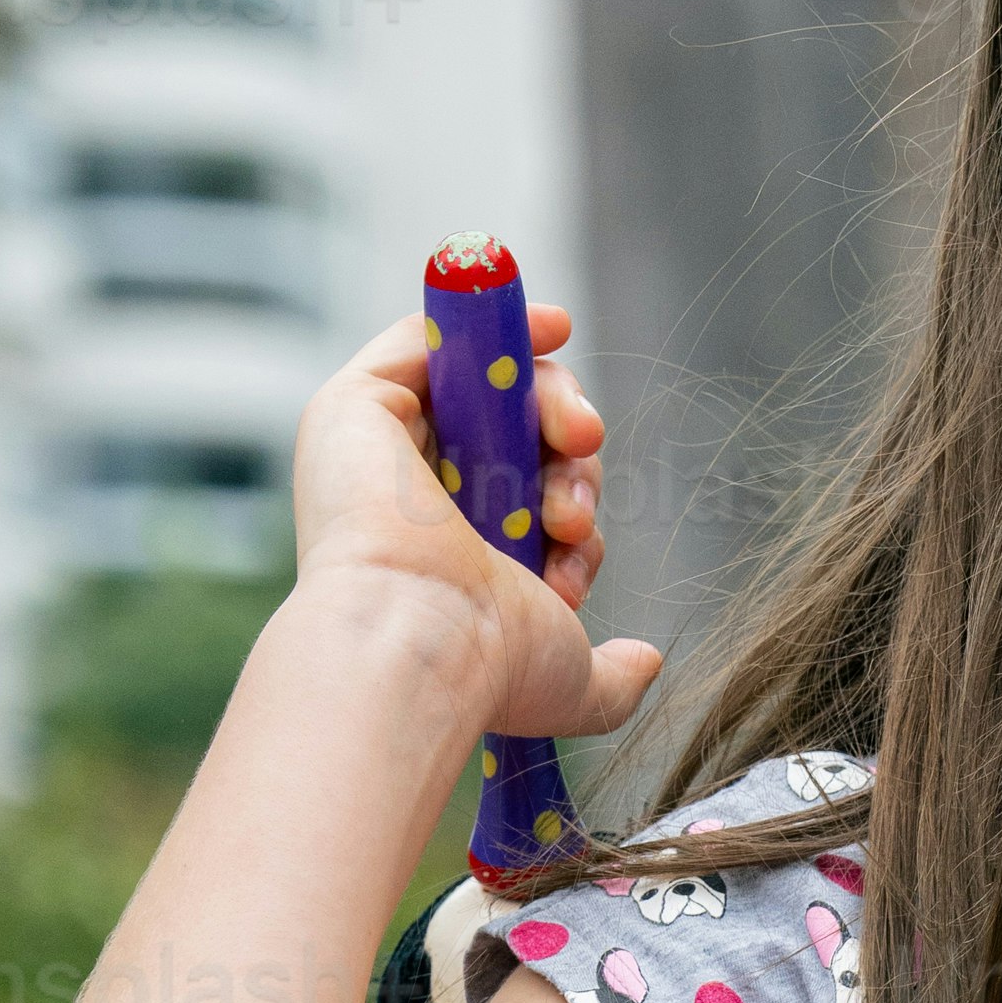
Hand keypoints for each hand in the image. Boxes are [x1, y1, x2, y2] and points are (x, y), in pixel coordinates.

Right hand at [294, 300, 667, 749]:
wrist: (422, 641)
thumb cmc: (489, 665)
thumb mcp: (573, 681)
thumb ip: (611, 677)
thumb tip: (646, 662)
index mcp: (451, 553)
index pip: (526, 489)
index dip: (571, 484)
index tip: (584, 518)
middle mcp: (411, 498)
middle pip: (511, 432)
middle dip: (571, 449)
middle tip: (577, 497)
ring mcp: (379, 449)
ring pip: (482, 386)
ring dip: (552, 401)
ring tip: (575, 445)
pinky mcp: (355, 406)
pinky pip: (421, 338)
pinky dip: (483, 321)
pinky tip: (551, 326)